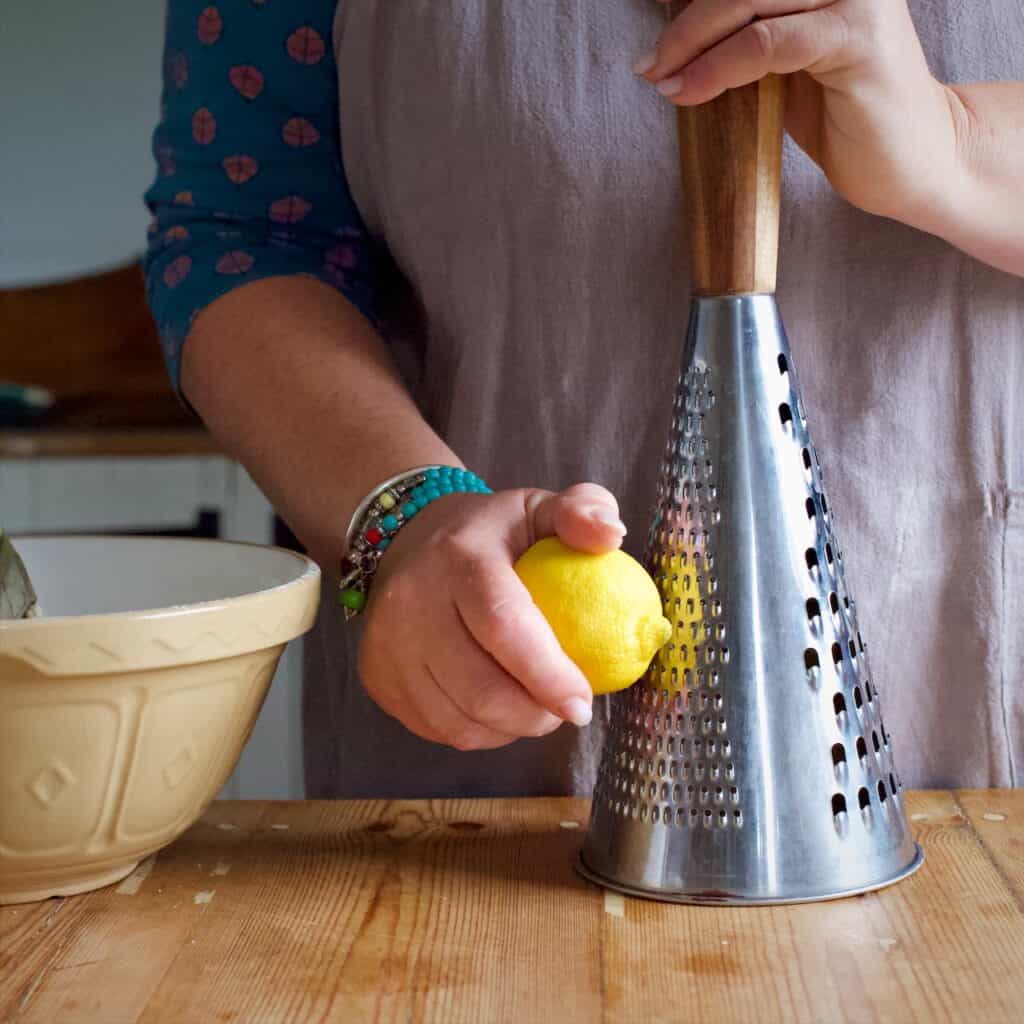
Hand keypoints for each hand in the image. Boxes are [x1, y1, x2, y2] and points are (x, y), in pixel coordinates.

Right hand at [358, 483, 626, 749]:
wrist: (407, 539)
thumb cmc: (492, 534)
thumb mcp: (538, 508)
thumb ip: (584, 511)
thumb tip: (612, 536)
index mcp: (460, 558)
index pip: (503, 625)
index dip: (547, 674)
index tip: (583, 702)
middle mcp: (412, 602)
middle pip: (479, 688)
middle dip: (535, 716)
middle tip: (567, 711)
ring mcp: (387, 644)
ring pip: (457, 720)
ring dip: (509, 729)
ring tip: (535, 708)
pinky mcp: (376, 676)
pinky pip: (437, 728)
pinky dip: (478, 731)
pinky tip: (496, 708)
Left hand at [636, 0, 959, 226]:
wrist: (910, 164)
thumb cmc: (845, 116)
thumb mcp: (783, 66)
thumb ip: (744, 38)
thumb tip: (675, 36)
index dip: (693, 5)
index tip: (654, 40)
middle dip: (685, 23)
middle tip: (648, 64)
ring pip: (749, 3)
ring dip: (692, 43)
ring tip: (660, 79)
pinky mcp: (858, 36)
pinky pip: (770, 44)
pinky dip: (719, 67)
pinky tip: (687, 92)